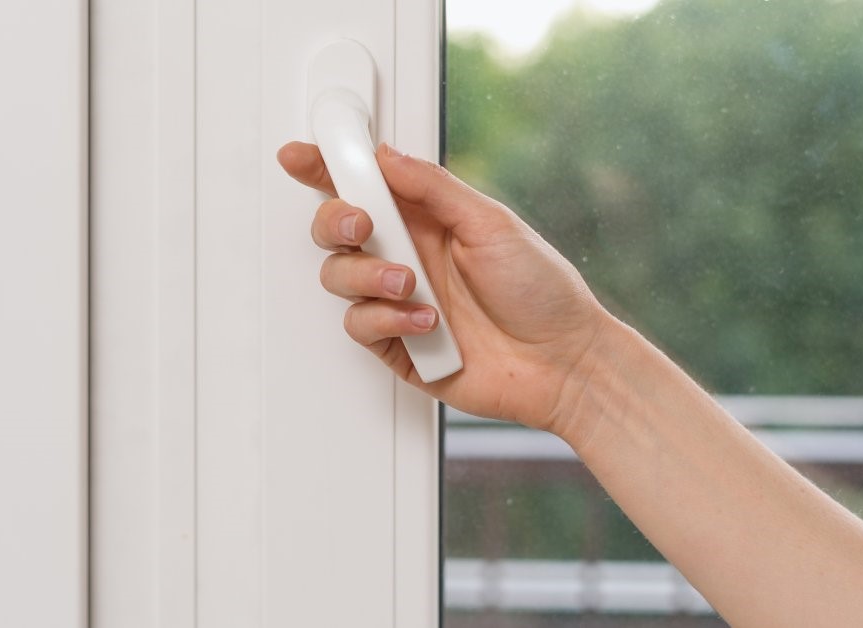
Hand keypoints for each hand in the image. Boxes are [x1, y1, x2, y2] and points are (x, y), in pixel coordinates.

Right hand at [277, 141, 612, 435]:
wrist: (563, 362)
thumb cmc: (542, 291)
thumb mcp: (490, 222)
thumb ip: (432, 188)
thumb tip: (385, 156)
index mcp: (428, 220)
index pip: (366, 186)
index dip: (327, 169)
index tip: (299, 156)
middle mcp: (407, 257)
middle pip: (336, 229)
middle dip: (336, 220)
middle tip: (363, 225)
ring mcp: (398, 301)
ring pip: (339, 276)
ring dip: (368, 275)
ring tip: (411, 284)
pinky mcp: (397, 344)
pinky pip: (359, 325)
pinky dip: (386, 318)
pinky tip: (427, 323)